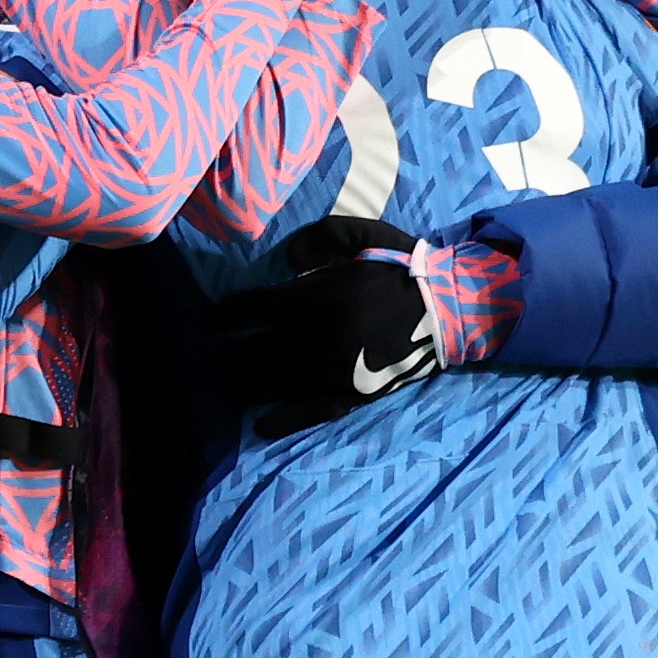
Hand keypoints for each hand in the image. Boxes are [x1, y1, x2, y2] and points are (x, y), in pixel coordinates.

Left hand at [209, 217, 440, 439]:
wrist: (447, 309)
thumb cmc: (403, 268)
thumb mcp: (365, 233)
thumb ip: (321, 236)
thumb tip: (287, 259)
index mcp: (316, 297)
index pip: (254, 308)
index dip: (227, 314)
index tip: (213, 318)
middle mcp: (316, 336)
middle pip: (253, 350)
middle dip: (226, 353)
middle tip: (210, 355)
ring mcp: (332, 370)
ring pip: (272, 382)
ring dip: (242, 383)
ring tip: (223, 384)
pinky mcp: (350, 394)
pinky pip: (308, 411)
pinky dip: (281, 421)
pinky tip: (260, 425)